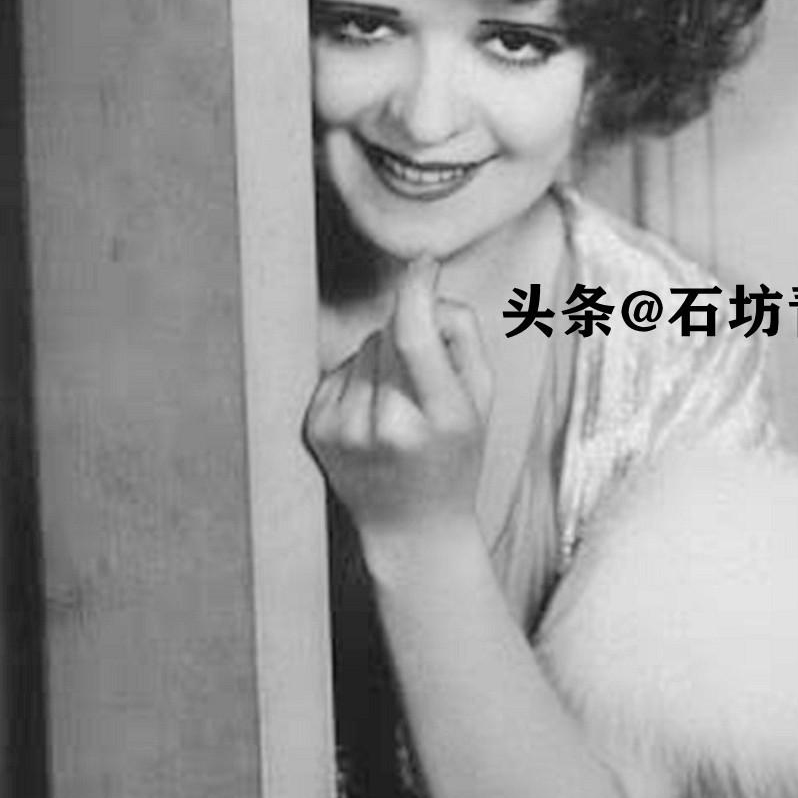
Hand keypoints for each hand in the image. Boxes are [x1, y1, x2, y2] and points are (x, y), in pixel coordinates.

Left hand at [306, 257, 493, 570]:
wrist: (412, 532)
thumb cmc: (454, 459)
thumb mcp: (481, 401)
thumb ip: (463, 337)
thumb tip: (426, 290)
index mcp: (439, 417)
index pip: (413, 335)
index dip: (416, 290)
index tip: (424, 264)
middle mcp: (386, 425)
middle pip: (388, 334)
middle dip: (408, 334)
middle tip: (426, 377)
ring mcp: (345, 431)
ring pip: (362, 348)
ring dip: (381, 359)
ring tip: (399, 404)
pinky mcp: (317, 431)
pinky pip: (338, 371)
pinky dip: (358, 381)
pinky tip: (373, 416)